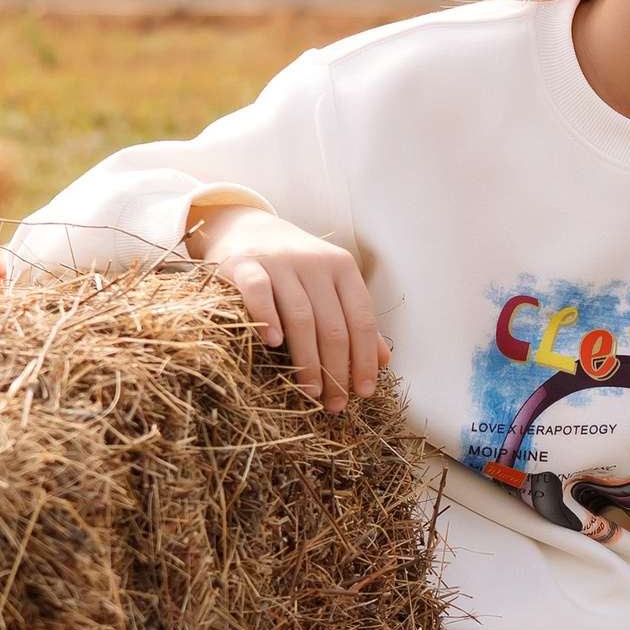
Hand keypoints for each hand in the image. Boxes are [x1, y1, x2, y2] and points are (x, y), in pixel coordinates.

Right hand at [186, 204, 388, 413]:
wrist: (244, 227)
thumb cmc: (292, 266)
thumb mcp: (330, 285)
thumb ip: (354, 318)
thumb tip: (385, 360)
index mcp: (342, 268)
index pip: (362, 320)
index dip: (365, 359)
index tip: (364, 392)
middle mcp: (315, 262)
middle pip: (333, 325)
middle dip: (337, 370)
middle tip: (335, 403)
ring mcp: (280, 262)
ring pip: (301, 317)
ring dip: (307, 360)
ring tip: (311, 391)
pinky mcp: (245, 264)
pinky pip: (259, 293)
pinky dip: (268, 318)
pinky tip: (273, 344)